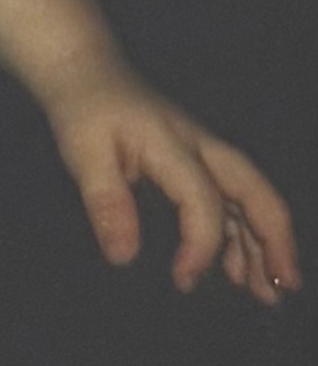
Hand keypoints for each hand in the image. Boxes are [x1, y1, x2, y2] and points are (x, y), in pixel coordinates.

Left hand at [48, 64, 301, 305]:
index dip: (202, 244)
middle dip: (274, 240)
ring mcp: (204, 153)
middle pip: (255, 192)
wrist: (86, 72)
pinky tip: (238, 270)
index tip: (183, 281)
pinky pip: (232, 199)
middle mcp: (201, 148)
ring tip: (267, 292)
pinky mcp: (198, 161)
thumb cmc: (84, 111)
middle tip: (282, 287)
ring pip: (250, 198)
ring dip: (263, 243)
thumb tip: (123, 258)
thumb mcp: (83, 153)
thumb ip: (105, 203)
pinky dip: (242, 234)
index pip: (203, 200)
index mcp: (173, 145)